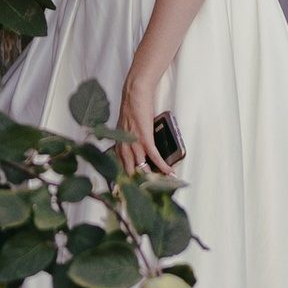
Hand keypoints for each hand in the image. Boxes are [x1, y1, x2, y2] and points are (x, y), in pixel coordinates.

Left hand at [116, 56, 168, 179]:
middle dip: (140, 184)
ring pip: (142, 167)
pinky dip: (162, 166)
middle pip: (130, 172)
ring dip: (153, 178)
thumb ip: (129, 140)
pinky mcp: (144, 138)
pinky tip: (168, 172)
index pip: (121, 168)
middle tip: (150, 194)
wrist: (134, 93)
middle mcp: (123, 146)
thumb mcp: (126, 128)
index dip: (128, 181)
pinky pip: (154, 157)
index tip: (136, 191)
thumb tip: (138, 151)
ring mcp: (133, 143)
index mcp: (119, 145)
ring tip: (162, 186)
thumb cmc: (132, 108)